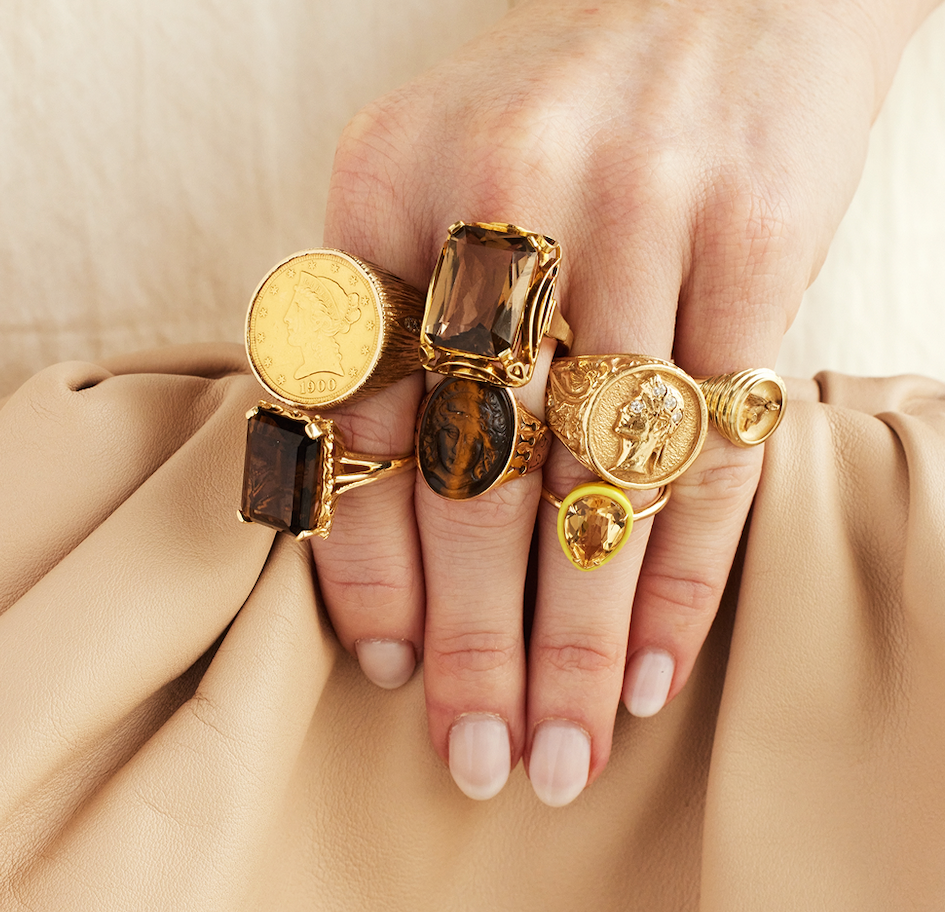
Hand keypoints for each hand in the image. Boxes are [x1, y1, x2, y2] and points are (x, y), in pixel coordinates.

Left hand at [312, 0, 937, 803]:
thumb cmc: (564, 109)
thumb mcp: (439, 181)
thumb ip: (397, 327)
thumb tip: (391, 521)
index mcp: (385, 177)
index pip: (351, 413)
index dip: (365, 560)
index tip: (388, 670)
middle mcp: (501, 191)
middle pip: (469, 469)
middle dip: (470, 640)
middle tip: (476, 758)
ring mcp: (637, 209)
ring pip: (593, 479)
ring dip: (575, 640)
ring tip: (561, 753)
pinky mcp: (756, 234)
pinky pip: (710, 445)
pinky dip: (681, 574)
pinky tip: (651, 668)